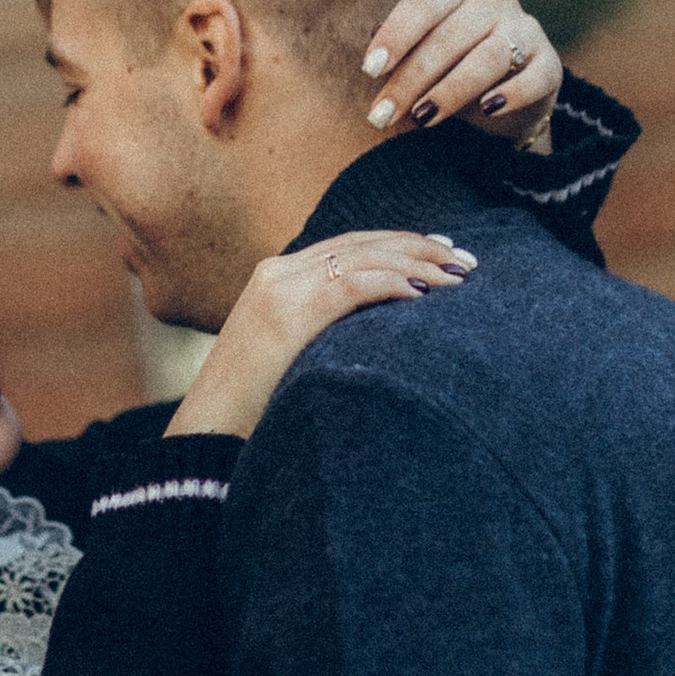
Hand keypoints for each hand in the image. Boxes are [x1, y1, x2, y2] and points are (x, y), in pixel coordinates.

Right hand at [165, 229, 474, 442]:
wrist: (207, 433)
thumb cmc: (253, 409)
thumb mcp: (291, 357)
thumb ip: (323, 333)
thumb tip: (375, 337)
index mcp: (277, 277)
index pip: (350, 245)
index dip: (400, 244)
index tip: (442, 252)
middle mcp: (278, 272)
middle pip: (363, 242)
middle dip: (420, 247)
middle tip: (467, 261)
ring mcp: (279, 287)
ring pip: (363, 256)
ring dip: (418, 263)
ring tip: (460, 278)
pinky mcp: (286, 312)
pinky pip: (351, 285)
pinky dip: (392, 284)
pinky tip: (425, 293)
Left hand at [362, 0, 561, 148]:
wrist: (503, 106)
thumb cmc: (449, 72)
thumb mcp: (421, 57)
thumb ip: (400, 48)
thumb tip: (371, 35)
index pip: (423, 4)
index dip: (395, 36)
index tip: (369, 70)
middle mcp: (494, 0)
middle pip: (448, 38)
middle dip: (411, 79)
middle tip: (381, 116)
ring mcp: (526, 29)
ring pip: (488, 58)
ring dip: (450, 91)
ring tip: (422, 118)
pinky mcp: (550, 65)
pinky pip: (532, 78)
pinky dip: (511, 94)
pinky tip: (487, 109)